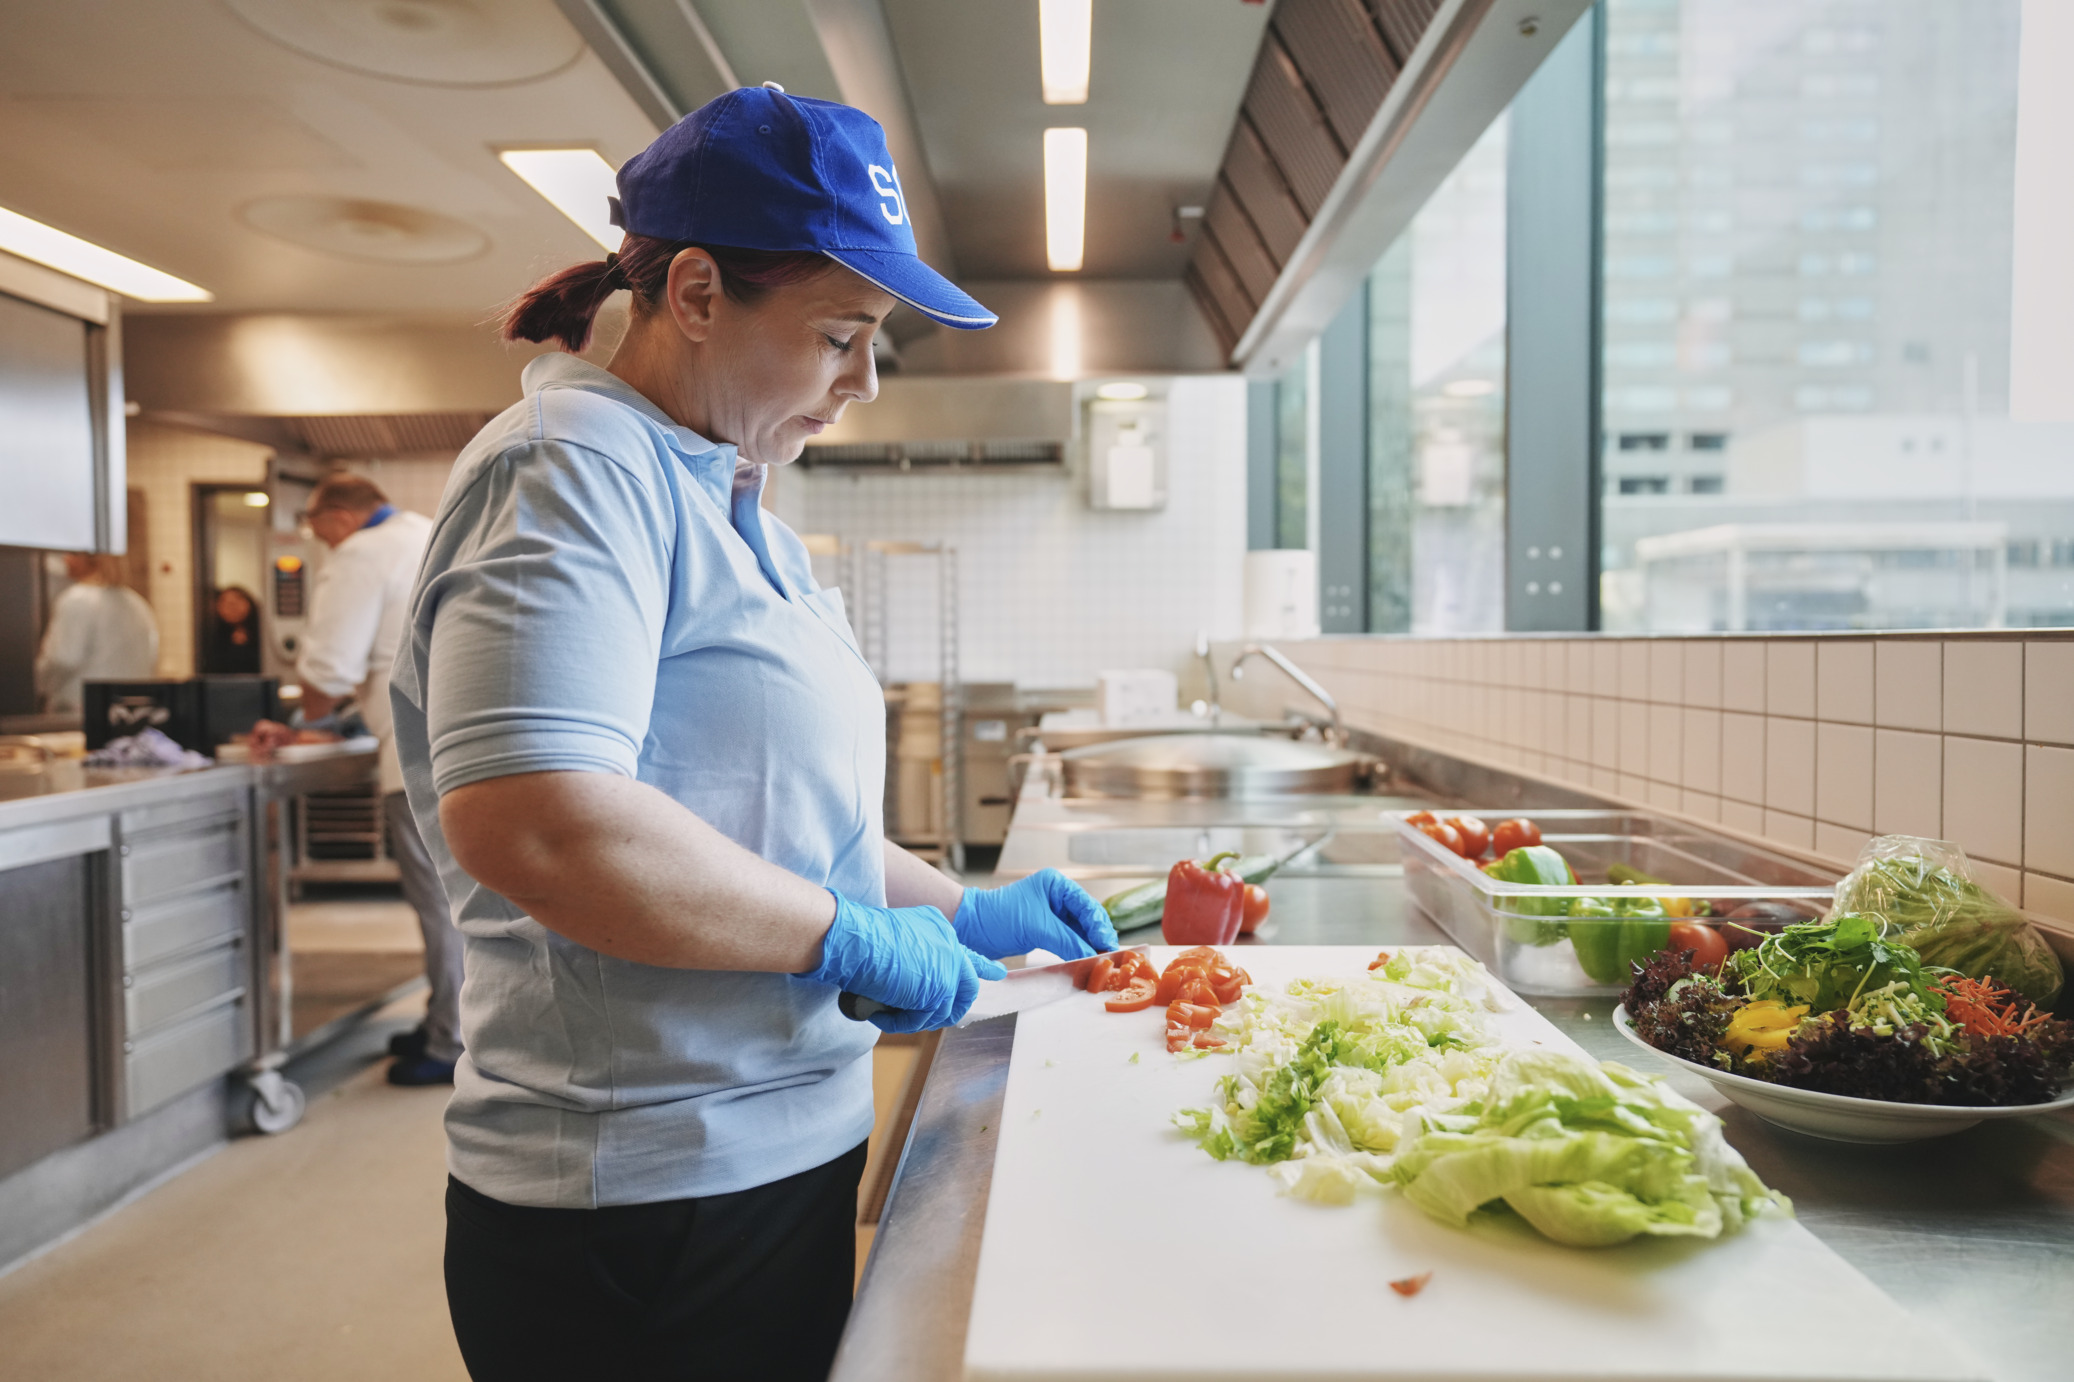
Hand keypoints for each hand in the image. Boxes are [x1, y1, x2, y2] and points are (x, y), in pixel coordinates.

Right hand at [802, 890, 1006, 1032]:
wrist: (854, 939)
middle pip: (966, 985)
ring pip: (946, 1008)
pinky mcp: (939, 989)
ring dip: (918, 1018)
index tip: (997, 973)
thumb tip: (914, 985)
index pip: (966, 951)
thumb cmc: (860, 938)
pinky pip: (922, 1019)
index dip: (982, 965)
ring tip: (893, 1014)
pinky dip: (900, 1022)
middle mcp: (949, 944)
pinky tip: (881, 1015)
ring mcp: (948, 967)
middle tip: (938, 1016)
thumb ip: (913, 957)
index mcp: (939, 927)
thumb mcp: (894, 940)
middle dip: (954, 1007)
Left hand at [954, 869, 1118, 961]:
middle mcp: (1057, 896)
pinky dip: (1076, 951)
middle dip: (1097, 937)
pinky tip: (1084, 962)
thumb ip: (1068, 941)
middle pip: (1087, 919)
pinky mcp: (1045, 930)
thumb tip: (1093, 958)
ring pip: (1079, 932)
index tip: (1108, 946)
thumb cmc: (998, 917)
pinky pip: (1068, 941)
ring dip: (1088, 947)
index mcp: (1056, 884)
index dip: (1099, 927)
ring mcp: (1051, 914)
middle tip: (1109, 957)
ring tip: (1100, 963)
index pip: (1087, 906)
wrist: (971, 929)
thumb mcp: (1038, 928)